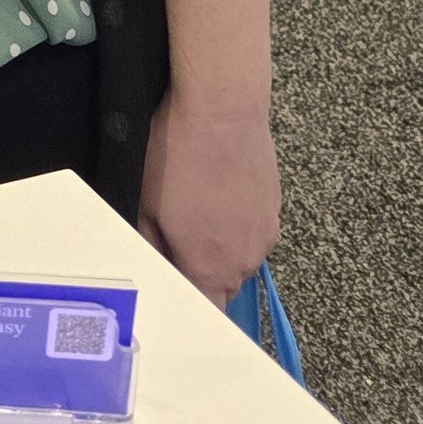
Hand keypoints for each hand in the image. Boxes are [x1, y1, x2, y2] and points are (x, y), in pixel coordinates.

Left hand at [138, 90, 280, 304]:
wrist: (221, 109)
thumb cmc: (177, 154)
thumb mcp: (146, 203)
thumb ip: (152, 248)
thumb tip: (157, 267)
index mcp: (209, 268)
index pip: (207, 314)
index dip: (189, 303)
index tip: (175, 286)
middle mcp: (243, 261)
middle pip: (224, 287)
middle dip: (201, 272)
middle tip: (177, 238)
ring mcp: (265, 235)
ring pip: (240, 259)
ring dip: (222, 247)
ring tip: (199, 207)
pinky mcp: (275, 209)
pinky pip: (254, 232)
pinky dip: (238, 223)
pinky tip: (220, 191)